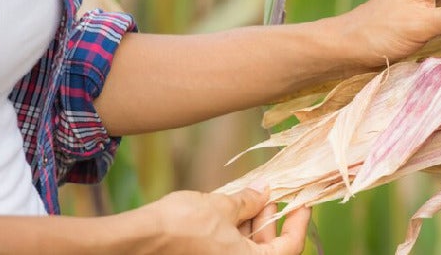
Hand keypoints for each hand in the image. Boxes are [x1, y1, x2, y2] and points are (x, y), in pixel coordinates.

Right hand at [143, 183, 308, 253]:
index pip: (291, 247)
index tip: (302, 202)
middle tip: (269, 195)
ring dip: (252, 224)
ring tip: (248, 198)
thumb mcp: (223, 206)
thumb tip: (265, 191)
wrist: (139, 239)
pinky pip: (229, 249)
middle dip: (270, 220)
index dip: (298, 222)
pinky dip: (234, 232)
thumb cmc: (182, 225)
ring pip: (248, 248)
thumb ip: (250, 201)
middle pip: (268, 248)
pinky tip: (230, 210)